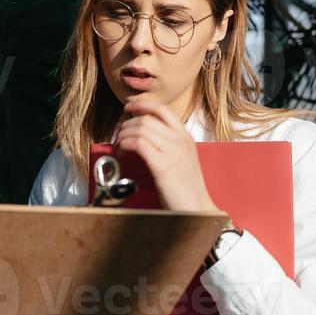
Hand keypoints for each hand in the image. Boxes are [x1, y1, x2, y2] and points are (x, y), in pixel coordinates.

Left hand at [115, 98, 217, 212]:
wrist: (196, 209)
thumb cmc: (185, 190)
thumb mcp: (181, 160)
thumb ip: (167, 146)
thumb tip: (142, 137)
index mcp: (185, 137)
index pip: (162, 109)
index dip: (142, 105)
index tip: (129, 108)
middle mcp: (180, 140)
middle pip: (146, 118)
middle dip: (126, 125)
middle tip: (119, 136)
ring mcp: (173, 151)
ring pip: (140, 129)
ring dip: (123, 136)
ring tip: (119, 148)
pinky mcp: (162, 165)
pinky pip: (138, 143)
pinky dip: (125, 145)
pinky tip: (122, 154)